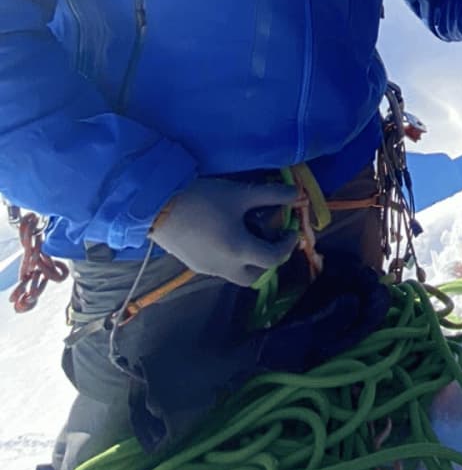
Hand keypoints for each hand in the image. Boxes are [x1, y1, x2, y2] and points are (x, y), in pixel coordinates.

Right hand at [148, 177, 299, 285]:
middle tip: (269, 240)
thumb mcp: (240, 193)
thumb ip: (271, 195)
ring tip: (248, 236)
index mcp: (240, 251)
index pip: (273, 258)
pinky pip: (220, 269)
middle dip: (267, 261)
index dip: (287, 244)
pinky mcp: (193, 265)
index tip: (291, 230)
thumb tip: (297, 194)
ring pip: (236, 275)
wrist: (156, 207)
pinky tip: (226, 237)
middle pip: (255, 276)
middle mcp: (225, 267)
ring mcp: (207, 269)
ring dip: (248, 261)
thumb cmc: (202, 200)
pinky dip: (231, 259)